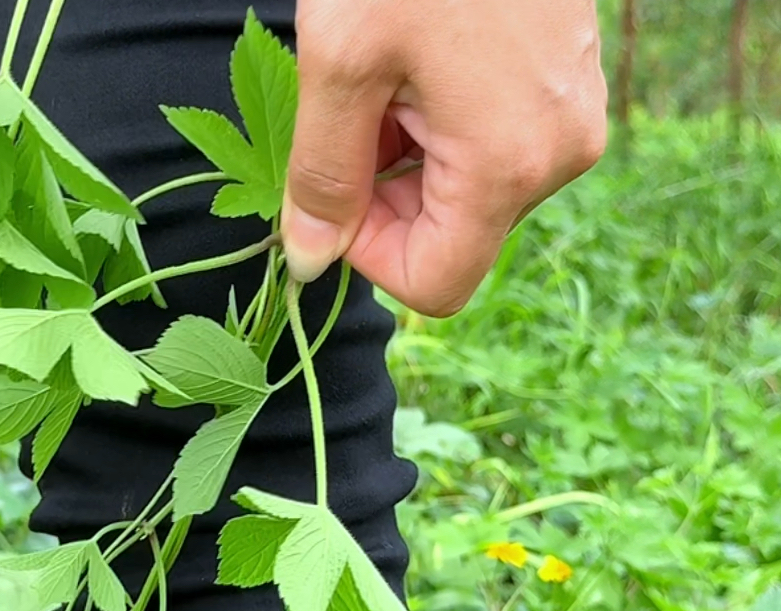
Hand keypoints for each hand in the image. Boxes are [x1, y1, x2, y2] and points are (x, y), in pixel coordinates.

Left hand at [281, 0, 607, 315]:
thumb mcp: (340, 61)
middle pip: (449, 237)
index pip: (434, 283)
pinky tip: (412, 66)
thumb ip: (321, 176)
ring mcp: (569, 121)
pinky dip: (435, 128)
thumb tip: (307, 263)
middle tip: (346, 117)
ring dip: (402, 157)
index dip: (366, 257)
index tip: (328, 195)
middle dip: (380, 197)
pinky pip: (488, 147)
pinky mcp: (563, 90)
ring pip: (464, 193)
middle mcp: (557, 156)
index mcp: (509, 164)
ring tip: (381, 77)